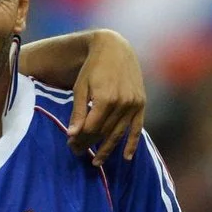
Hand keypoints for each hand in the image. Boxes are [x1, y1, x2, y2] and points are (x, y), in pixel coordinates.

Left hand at [67, 30, 144, 165]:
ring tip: (96, 162)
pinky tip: (127, 157)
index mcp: (106, 99)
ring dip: (107, 149)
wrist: (115, 49)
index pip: (91, 128)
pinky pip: (137, 128)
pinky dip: (133, 143)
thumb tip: (72, 135)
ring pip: (118, 133)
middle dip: (89, 144)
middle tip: (77, 153)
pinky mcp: (141, 103)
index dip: (80, 139)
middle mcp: (123, 103)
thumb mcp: (80, 88)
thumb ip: (78, 112)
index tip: (70, 145)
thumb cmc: (92, 68)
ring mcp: (134, 104)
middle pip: (103, 132)